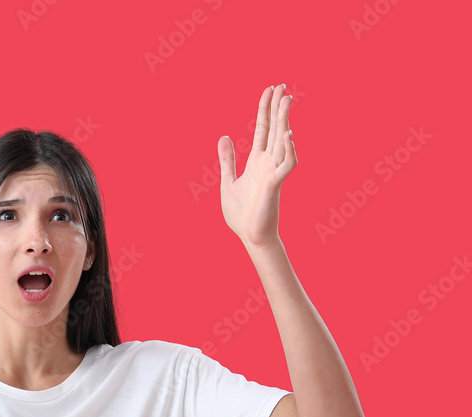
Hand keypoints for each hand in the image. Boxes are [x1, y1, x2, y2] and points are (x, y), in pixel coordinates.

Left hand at [217, 83, 298, 247]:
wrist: (249, 235)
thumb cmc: (241, 213)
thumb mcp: (228, 182)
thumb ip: (227, 160)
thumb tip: (223, 137)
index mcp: (256, 161)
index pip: (263, 128)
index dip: (265, 109)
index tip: (269, 90)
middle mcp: (267, 162)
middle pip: (275, 128)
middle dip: (277, 107)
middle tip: (282, 86)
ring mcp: (273, 172)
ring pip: (282, 141)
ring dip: (285, 120)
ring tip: (287, 100)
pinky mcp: (275, 184)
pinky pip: (286, 165)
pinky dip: (289, 150)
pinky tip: (288, 135)